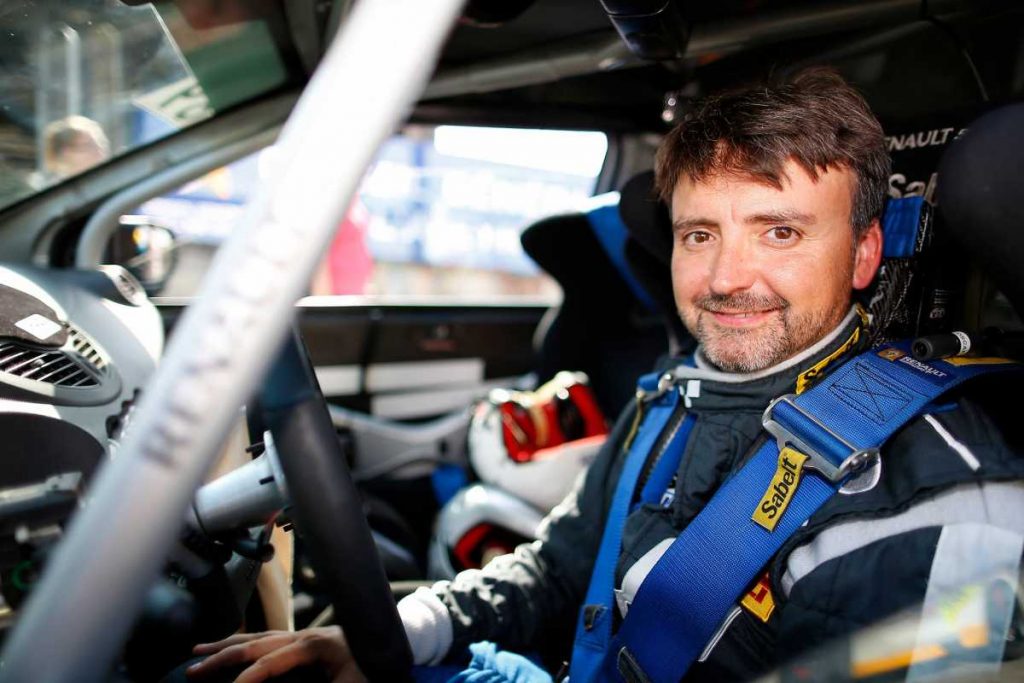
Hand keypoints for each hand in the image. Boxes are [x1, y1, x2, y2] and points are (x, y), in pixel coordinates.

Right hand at [186, 626, 366, 682]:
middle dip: (222, 658)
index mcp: (317, 644)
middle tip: (192, 671)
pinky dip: (240, 644)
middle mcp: (304, 635)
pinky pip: (264, 640)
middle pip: (256, 644)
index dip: (250, 678)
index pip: (273, 661)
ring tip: (196, 653)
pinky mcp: (300, 640)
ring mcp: (301, 634)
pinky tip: (224, 647)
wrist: (395, 643)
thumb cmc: (376, 668)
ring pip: (255, 638)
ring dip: (224, 646)